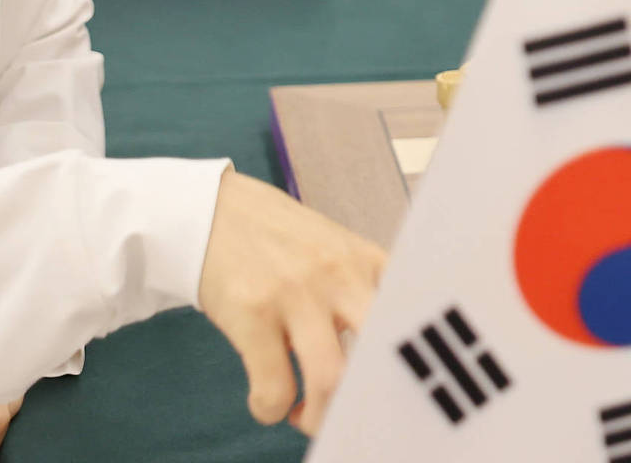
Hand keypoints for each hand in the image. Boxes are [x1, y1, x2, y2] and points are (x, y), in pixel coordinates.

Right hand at [198, 170, 387, 435]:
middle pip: (380, 349)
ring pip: (331, 377)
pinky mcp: (252, 313)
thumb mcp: (336, 252)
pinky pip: (274, 386)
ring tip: (307, 415)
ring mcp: (296, 293)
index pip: (412, 312)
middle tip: (353, 414)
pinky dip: (272, 409)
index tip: (402, 387)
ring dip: (321, 416)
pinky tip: (268, 401)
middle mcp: (340, 275)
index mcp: (367, 261)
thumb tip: (384, 355)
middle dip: (372, 398)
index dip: (415, 357)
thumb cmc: (281, 242)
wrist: (215, 212)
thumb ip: (364, 290)